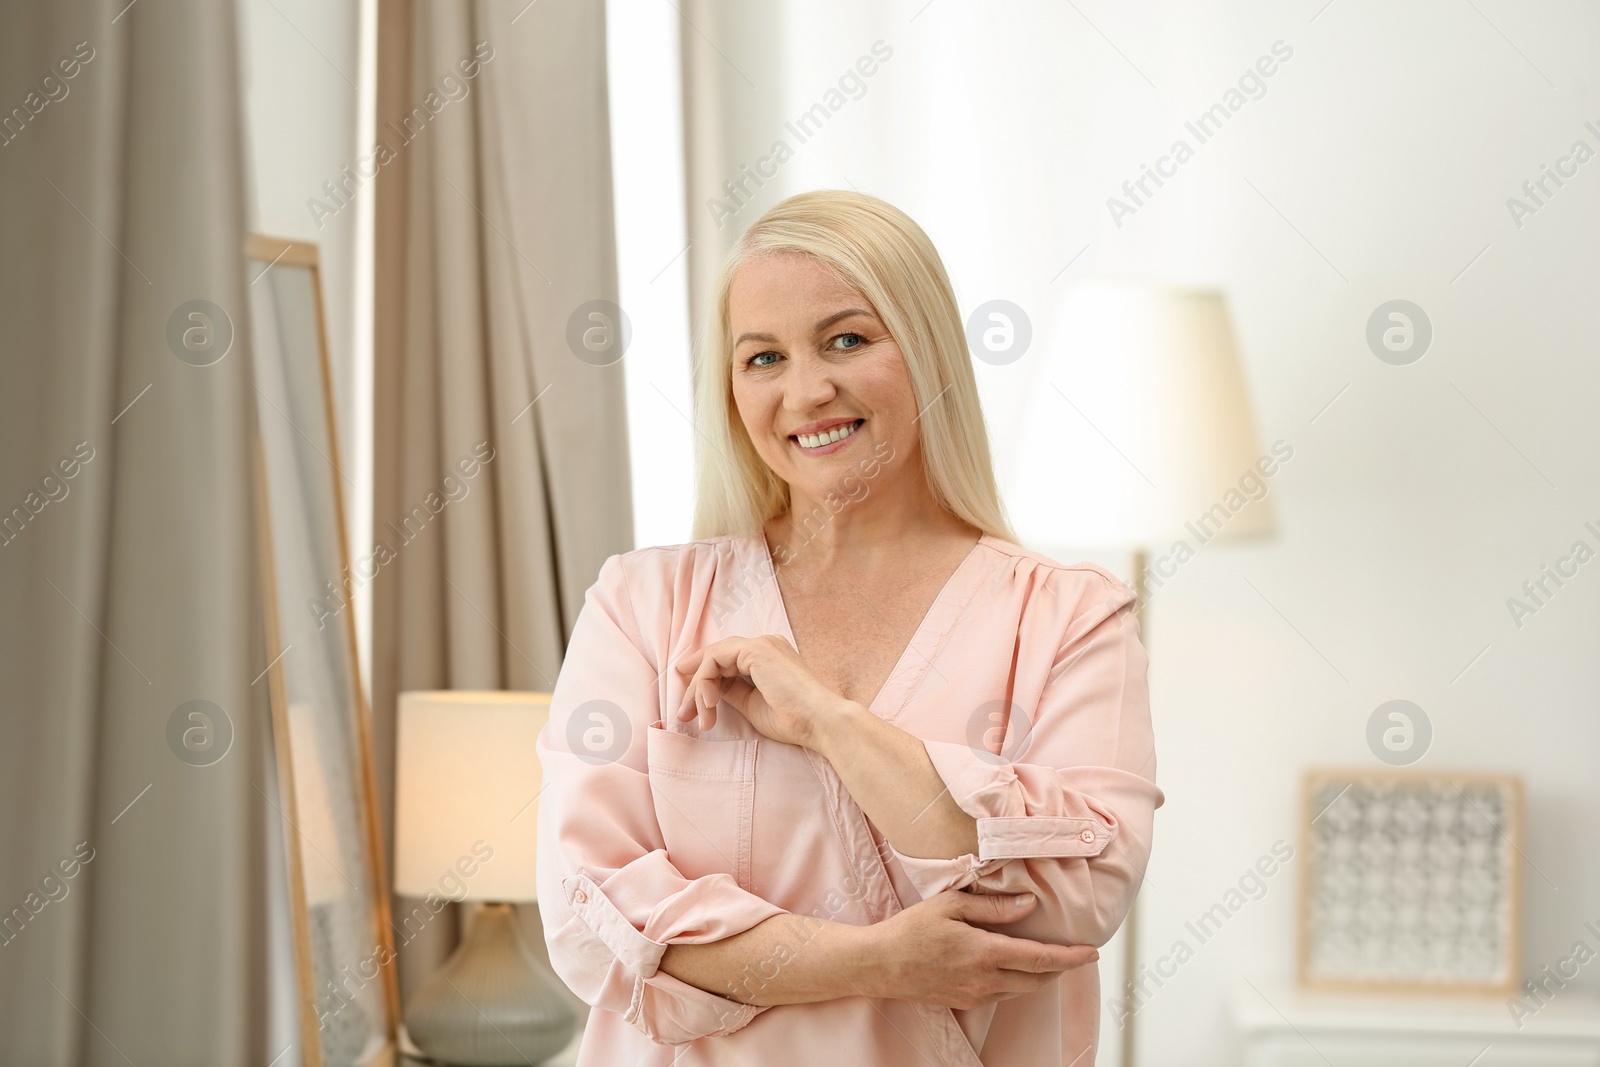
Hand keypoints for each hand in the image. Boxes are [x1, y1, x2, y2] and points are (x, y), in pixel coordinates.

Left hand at [672, 634, 846, 747]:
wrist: (820, 722)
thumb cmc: (794, 720)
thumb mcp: (753, 705)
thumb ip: (732, 692)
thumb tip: (710, 690)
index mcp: (768, 657)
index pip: (726, 660)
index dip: (702, 679)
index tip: (687, 703)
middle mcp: (764, 644)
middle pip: (715, 658)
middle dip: (695, 688)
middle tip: (684, 715)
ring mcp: (760, 644)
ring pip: (712, 659)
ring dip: (698, 690)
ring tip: (697, 718)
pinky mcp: (755, 650)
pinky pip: (715, 659)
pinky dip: (705, 682)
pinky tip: (707, 704)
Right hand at [857, 890, 1098, 1009]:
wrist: (879, 965)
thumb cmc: (911, 929)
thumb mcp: (951, 906)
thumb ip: (993, 907)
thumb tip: (1028, 905)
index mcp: (985, 953)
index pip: (1041, 958)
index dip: (1071, 958)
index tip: (1092, 952)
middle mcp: (985, 980)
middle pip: (1038, 979)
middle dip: (1061, 968)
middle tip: (1076, 954)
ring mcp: (975, 995)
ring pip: (1022, 990)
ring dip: (1040, 976)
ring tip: (1049, 958)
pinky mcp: (965, 1002)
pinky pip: (1002, 995)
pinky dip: (1018, 983)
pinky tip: (1014, 968)